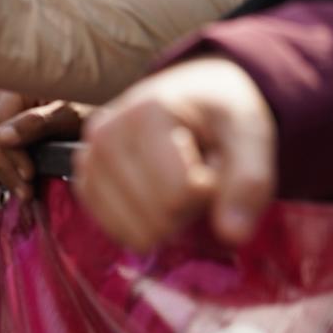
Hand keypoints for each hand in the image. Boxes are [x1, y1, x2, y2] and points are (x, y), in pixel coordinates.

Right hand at [0, 92, 84, 199]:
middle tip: (26, 194)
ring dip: (5, 172)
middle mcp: (4, 99)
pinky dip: (8, 168)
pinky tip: (22, 183)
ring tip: (26, 193)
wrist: (105, 112)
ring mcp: (6, 114)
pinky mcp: (11, 128)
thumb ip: (38, 123)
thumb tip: (1, 138)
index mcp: (14, 89)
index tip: (29, 176)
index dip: (9, 155)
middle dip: (6, 169)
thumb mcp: (71, 114)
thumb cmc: (93, 104)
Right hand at [74, 57, 275, 251]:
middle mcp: (104, 133)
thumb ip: (249, 182)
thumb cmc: (220, 116)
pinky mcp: (82, 179)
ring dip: (167, 221)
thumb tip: (232, 235)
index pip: (179, 193)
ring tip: (174, 182)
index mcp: (145, 113)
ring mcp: (87, 158)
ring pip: (134, 231)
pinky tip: (154, 199)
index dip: (210, 192)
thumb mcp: (251, 136)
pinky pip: (113, 230)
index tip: (214, 163)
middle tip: (196, 173)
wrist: (190, 96)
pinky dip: (143, 227)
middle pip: (157, 216)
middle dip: (189, 209)